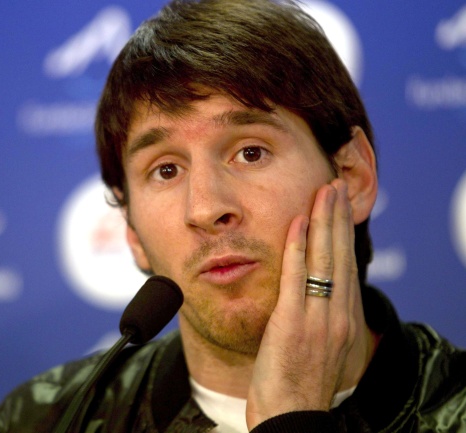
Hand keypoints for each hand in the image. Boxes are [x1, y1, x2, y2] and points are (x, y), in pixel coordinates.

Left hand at [245, 179, 360, 428]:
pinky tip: (297, 223)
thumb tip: (309, 292)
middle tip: (335, 185)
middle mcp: (337, 316)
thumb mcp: (316, 346)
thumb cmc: (297, 383)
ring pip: (324, 260)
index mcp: (343, 320)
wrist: (291, 415)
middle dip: (338, 218)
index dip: (343, 235)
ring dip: (323, 222)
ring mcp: (318, 319)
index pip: (346, 267)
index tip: (340, 207)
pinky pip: (296, 278)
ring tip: (323, 191)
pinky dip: (298, 248)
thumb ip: (317, 316)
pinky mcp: (293, 323)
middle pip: (340, 257)